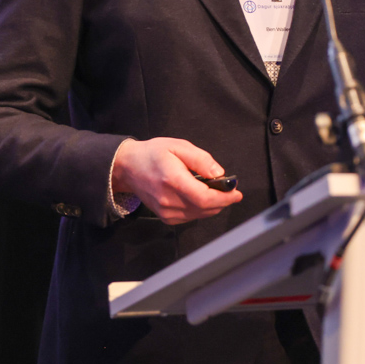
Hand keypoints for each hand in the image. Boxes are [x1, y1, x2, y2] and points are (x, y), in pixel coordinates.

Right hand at [111, 137, 243, 223]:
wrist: (128, 167)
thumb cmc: (153, 154)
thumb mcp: (179, 146)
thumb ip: (201, 159)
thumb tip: (219, 174)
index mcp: (173, 180)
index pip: (204, 198)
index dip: (224, 198)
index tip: (236, 193)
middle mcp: (168, 200)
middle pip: (205, 209)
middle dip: (223, 201)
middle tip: (230, 189)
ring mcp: (166, 211)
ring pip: (200, 215)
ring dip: (213, 205)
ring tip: (216, 191)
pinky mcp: (166, 217)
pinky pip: (191, 217)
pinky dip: (202, 209)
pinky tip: (201, 197)